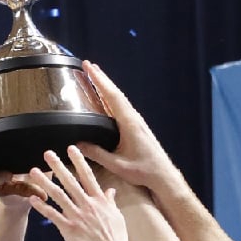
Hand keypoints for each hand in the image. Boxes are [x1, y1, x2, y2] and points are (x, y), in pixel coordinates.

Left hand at [27, 147, 130, 240]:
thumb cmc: (117, 240)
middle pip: (70, 181)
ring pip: (58, 195)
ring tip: (34, 171)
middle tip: (48, 153)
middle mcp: (88, 205)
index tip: (71, 148)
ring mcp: (77, 216)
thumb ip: (111, 202)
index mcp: (100, 200)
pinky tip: (33, 198)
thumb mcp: (117, 217)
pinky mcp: (69, 229)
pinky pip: (53, 215)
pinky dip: (42, 206)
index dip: (79, 161)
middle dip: (58, 166)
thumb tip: (110, 191)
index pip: (88, 176)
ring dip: (44, 182)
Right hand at [75, 61, 177, 190]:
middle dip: (101, 78)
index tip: (89, 68)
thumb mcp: (116, 164)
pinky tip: (104, 99)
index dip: (100, 81)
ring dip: (106, 87)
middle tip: (88, 65)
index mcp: (129, 123)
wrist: (163, 175)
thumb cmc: (143, 170)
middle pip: (115, 93)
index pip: (112, 96)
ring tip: (94, 77)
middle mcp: (133, 118)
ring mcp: (136, 121)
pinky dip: (110, 99)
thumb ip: (97, 154)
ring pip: (118, 99)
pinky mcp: (136, 126)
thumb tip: (78, 144)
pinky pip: (121, 107)